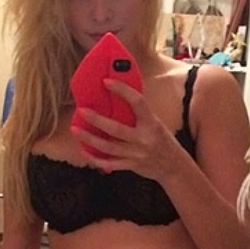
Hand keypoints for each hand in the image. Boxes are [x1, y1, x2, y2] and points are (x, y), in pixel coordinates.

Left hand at [70, 78, 186, 180]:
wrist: (174, 167)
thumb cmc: (162, 140)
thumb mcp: (155, 124)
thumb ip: (139, 114)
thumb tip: (118, 96)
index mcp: (151, 123)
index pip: (137, 102)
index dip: (122, 90)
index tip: (106, 81)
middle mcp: (144, 139)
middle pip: (116, 129)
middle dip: (97, 120)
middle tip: (82, 110)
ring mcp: (137, 154)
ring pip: (108, 147)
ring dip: (89, 139)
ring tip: (75, 130)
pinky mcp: (131, 166)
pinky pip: (109, 164)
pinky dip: (95, 159)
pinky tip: (84, 151)